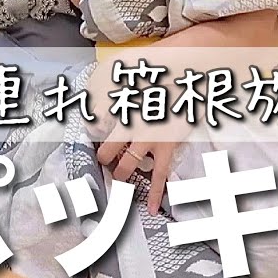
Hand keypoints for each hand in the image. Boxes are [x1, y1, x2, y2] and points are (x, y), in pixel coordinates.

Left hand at [85, 59, 194, 215]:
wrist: (188, 73)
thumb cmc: (160, 69)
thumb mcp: (129, 68)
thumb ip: (111, 80)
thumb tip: (96, 92)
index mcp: (118, 107)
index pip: (94, 126)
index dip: (90, 132)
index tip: (89, 133)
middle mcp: (129, 126)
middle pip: (107, 151)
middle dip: (103, 159)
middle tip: (102, 162)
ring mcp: (148, 140)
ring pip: (127, 166)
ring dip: (120, 176)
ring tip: (117, 182)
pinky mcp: (167, 148)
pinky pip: (160, 176)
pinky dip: (157, 194)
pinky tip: (153, 209)